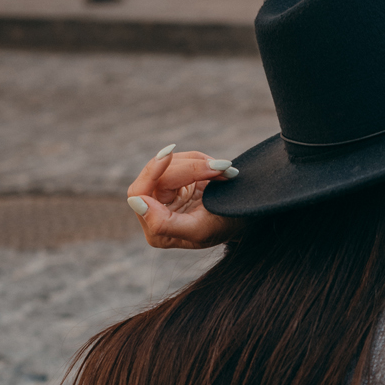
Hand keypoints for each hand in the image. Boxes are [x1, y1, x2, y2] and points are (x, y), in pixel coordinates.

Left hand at [126, 146, 242, 249]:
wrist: (248, 217)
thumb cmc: (225, 228)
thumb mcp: (198, 230)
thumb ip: (163, 223)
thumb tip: (136, 202)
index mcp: (156, 231)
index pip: (141, 193)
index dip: (153, 171)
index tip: (169, 153)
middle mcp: (154, 214)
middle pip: (156, 175)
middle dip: (187, 167)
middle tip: (218, 166)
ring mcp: (164, 196)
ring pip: (168, 163)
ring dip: (197, 162)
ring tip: (224, 170)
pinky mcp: (176, 182)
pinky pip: (179, 159)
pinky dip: (199, 160)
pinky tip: (217, 170)